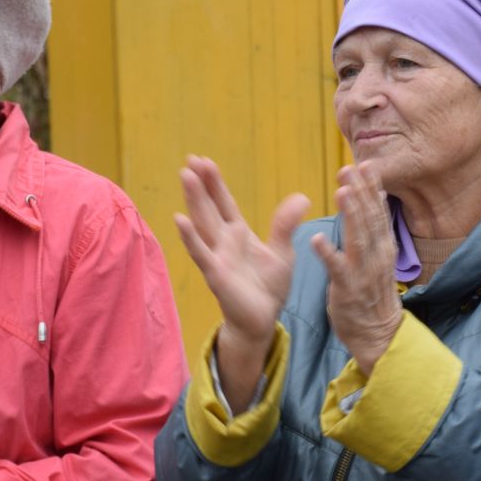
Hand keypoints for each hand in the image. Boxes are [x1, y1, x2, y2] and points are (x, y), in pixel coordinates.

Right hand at [174, 155, 309, 408]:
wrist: (262, 321)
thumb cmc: (268, 287)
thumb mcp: (283, 251)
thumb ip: (285, 225)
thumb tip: (302, 197)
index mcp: (238, 234)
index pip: (224, 203)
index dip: (215, 183)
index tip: (203, 161)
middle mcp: (223, 242)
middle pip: (209, 207)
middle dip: (200, 184)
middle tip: (190, 159)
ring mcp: (217, 257)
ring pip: (202, 223)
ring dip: (193, 200)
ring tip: (185, 175)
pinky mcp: (216, 274)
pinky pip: (201, 253)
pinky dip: (190, 237)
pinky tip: (179, 219)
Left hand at [309, 161, 402, 372]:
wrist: (378, 333)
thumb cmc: (373, 293)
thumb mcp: (378, 256)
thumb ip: (375, 226)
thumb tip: (377, 194)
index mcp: (383, 246)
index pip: (378, 211)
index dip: (372, 187)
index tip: (365, 163)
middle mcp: (377, 255)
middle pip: (369, 218)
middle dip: (360, 192)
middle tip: (349, 167)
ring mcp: (363, 272)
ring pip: (358, 238)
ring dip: (350, 214)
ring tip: (341, 191)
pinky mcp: (347, 289)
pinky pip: (336, 269)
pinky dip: (327, 253)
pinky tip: (315, 239)